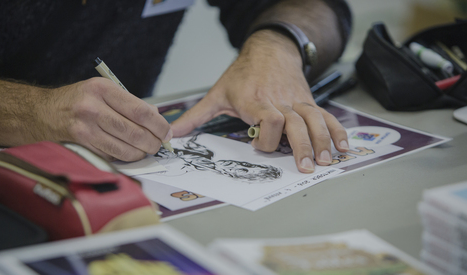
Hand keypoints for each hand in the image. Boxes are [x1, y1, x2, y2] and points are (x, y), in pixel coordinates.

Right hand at [41, 77, 171, 160]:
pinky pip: (112, 156)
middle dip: (153, 142)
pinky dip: (125, 157)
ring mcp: (85, 130)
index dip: (159, 124)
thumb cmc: (77, 100)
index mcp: (102, 89)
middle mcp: (92, 108)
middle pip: (135, 132)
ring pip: (126, 149)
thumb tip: (157, 119)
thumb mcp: (102, 91)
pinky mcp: (82, 146)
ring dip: (141, 153)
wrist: (41, 113)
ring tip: (146, 150)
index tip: (167, 131)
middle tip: (159, 144)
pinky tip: (129, 152)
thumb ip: (129, 103)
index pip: (140, 111)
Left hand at [171, 30, 347, 172]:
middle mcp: (280, 101)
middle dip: (302, 147)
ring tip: (326, 161)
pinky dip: (337, 131)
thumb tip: (172, 133)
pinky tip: (344, 146)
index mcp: (255, 101)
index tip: (260, 145)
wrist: (269, 51)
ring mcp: (297, 101)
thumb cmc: (242, 74)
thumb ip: (195, 116)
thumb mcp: (216, 94)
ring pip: (314, 120)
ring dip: (322, 141)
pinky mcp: (308, 102)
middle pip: (296, 124)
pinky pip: (326, 116)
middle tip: (305, 168)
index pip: (270, 118)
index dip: (268, 136)